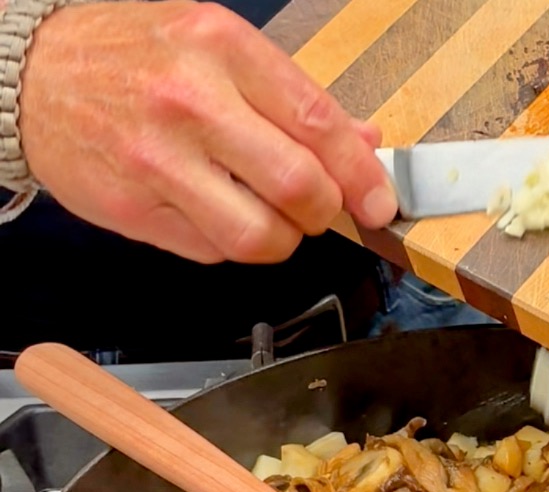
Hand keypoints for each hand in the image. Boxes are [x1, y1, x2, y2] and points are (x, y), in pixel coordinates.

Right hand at [18, 0, 397, 262]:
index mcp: (222, 49)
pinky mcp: (132, 209)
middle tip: (321, 209)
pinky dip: (229, 242)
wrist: (32, 74)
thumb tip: (364, 143)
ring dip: (282, 239)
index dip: (362, 175)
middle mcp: (190, 104)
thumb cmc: (134, 57)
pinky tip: (213, 209)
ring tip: (268, 213)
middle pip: (298, 189)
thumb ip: (294, 98)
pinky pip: (212, 252)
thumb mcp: (218, 48)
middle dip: (326, 212)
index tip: (380, 202)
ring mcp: (157, 161)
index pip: (317, 124)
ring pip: (258, 236)